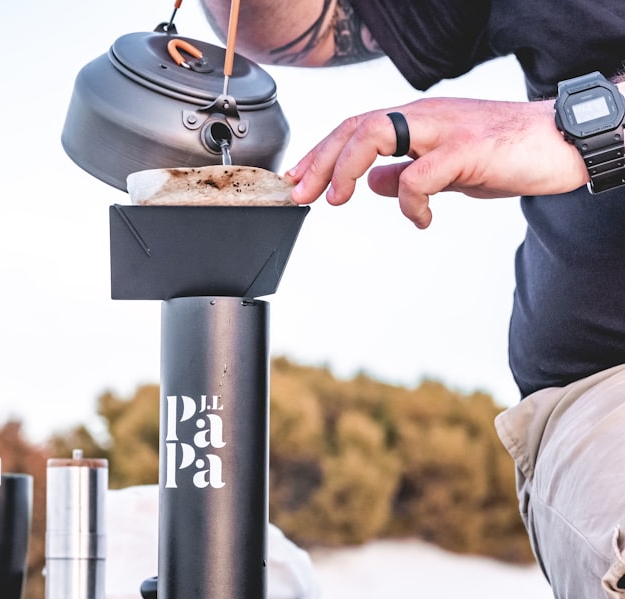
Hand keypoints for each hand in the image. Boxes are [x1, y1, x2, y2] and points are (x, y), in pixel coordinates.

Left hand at [286, 97, 589, 227]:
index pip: (354, 128)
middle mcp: (425, 117)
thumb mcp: (448, 168)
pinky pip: (421, 173)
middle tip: (298, 194)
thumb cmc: (509, 153)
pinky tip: (421, 219)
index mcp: (417, 120)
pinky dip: (411, 201)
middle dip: (319, 161)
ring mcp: (445, 129)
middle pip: (355, 126)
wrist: (565, 141)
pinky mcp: (468, 148)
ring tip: (335, 198)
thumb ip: (409, 174)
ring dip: (346, 166)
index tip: (296, 181)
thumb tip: (374, 185)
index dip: (321, 153)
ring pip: (376, 132)